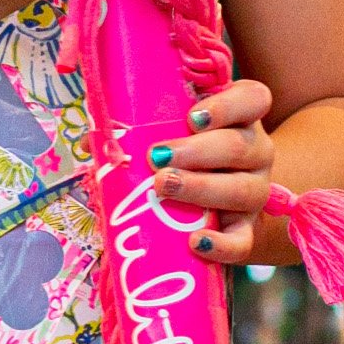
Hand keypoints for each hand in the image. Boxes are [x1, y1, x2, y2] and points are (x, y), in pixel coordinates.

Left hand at [148, 76, 273, 267]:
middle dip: (196, 150)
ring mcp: (255, 192)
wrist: (218, 209)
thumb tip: (88, 140)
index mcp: (240, 119)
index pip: (254, 99)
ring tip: (162, 187)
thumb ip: (139, 128)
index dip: (227, 105)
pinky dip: (221, 244)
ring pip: (242, 189)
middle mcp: (256, 152)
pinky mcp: (247, 231)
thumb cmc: (184, 161)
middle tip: (157, 156)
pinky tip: (196, 242)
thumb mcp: (168, 135)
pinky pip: (243, 241)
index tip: (192, 117)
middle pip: (240, 145)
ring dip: (200, 187)